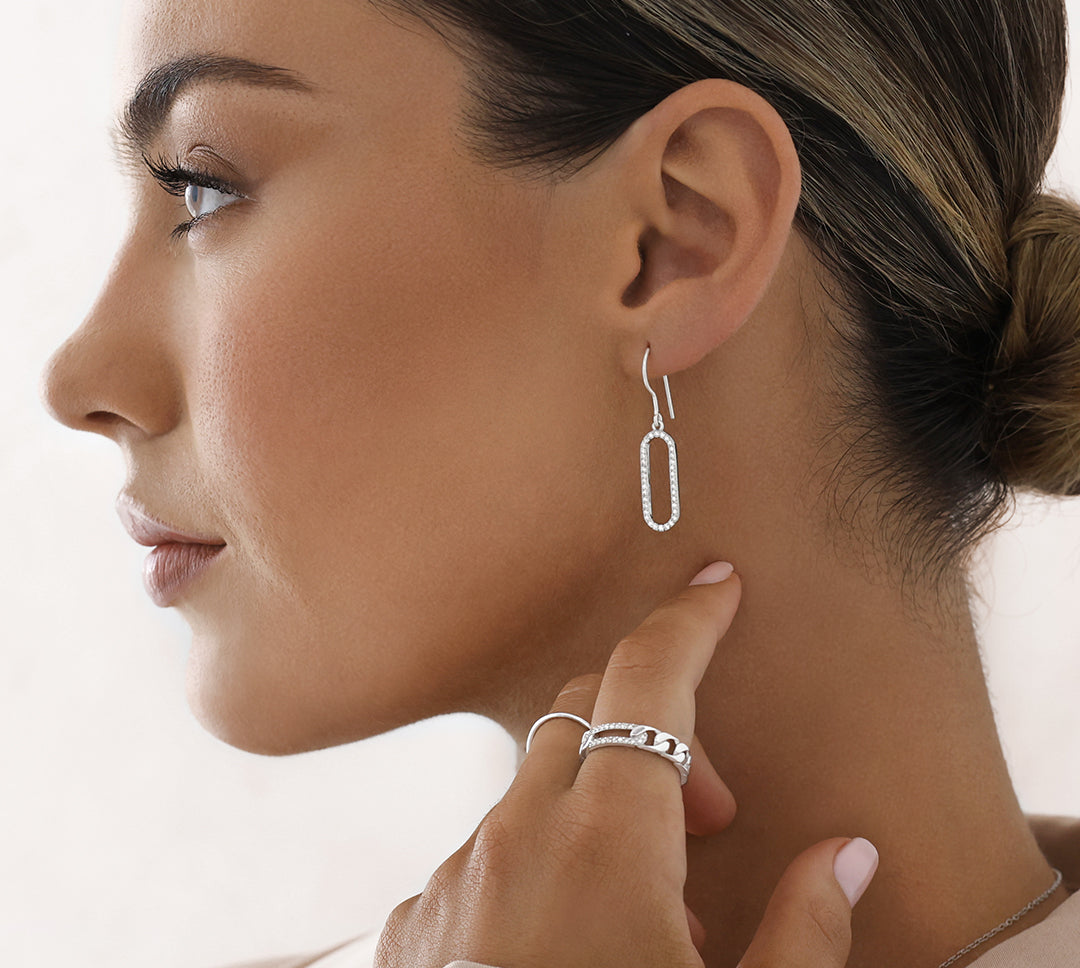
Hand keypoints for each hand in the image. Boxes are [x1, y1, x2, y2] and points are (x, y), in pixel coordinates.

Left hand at [375, 563, 877, 967]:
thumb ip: (801, 934)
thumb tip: (841, 858)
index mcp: (601, 843)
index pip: (647, 682)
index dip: (688, 623)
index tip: (716, 585)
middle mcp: (509, 839)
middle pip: (580, 716)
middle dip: (656, 733)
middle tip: (715, 817)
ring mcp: (448, 882)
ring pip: (531, 792)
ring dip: (594, 814)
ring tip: (643, 915)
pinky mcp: (409, 931)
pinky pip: (483, 857)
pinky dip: (535, 868)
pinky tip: (567, 951)